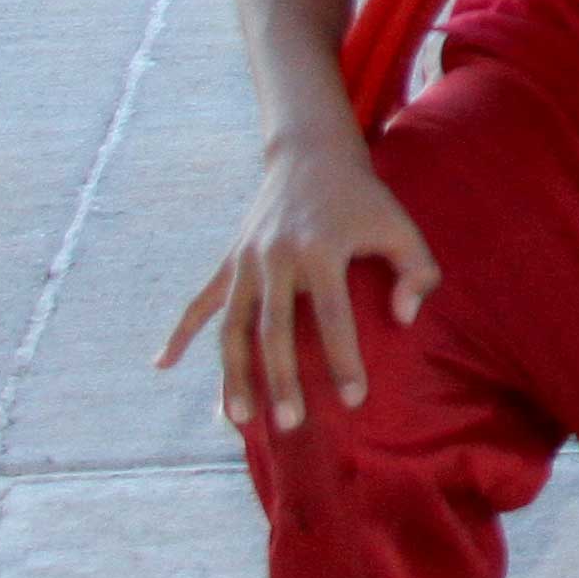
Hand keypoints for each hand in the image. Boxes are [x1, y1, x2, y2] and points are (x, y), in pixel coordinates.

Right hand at [157, 133, 437, 429]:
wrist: (311, 155)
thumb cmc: (363, 198)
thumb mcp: (400, 224)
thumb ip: (417, 269)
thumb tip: (406, 319)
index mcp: (321, 248)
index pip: (333, 315)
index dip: (343, 358)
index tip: (354, 398)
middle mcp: (277, 257)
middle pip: (274, 330)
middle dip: (281, 380)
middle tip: (291, 423)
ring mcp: (246, 260)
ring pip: (232, 326)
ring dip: (232, 373)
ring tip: (239, 418)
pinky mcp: (228, 260)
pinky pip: (199, 302)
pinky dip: (179, 333)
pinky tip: (160, 364)